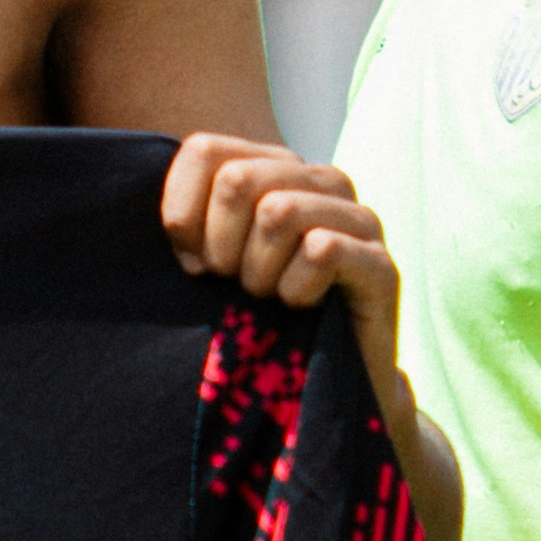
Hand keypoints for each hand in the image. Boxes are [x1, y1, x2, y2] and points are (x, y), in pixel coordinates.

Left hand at [162, 130, 402, 351]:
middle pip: (237, 180)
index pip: (204, 151)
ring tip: (270, 297)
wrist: (318, 388)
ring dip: (258, 272)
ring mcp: (359, 218)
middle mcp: (322, 180)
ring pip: (279, 211)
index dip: (183, 215)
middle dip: (220, 247)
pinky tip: (304, 309)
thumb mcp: (207, 264)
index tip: (194, 262)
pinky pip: (321, 250)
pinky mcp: (382, 263)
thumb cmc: (255, 320)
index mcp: (277, 169)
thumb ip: (181, 224)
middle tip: (235, 286)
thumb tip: (158, 218)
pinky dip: (297, 289)